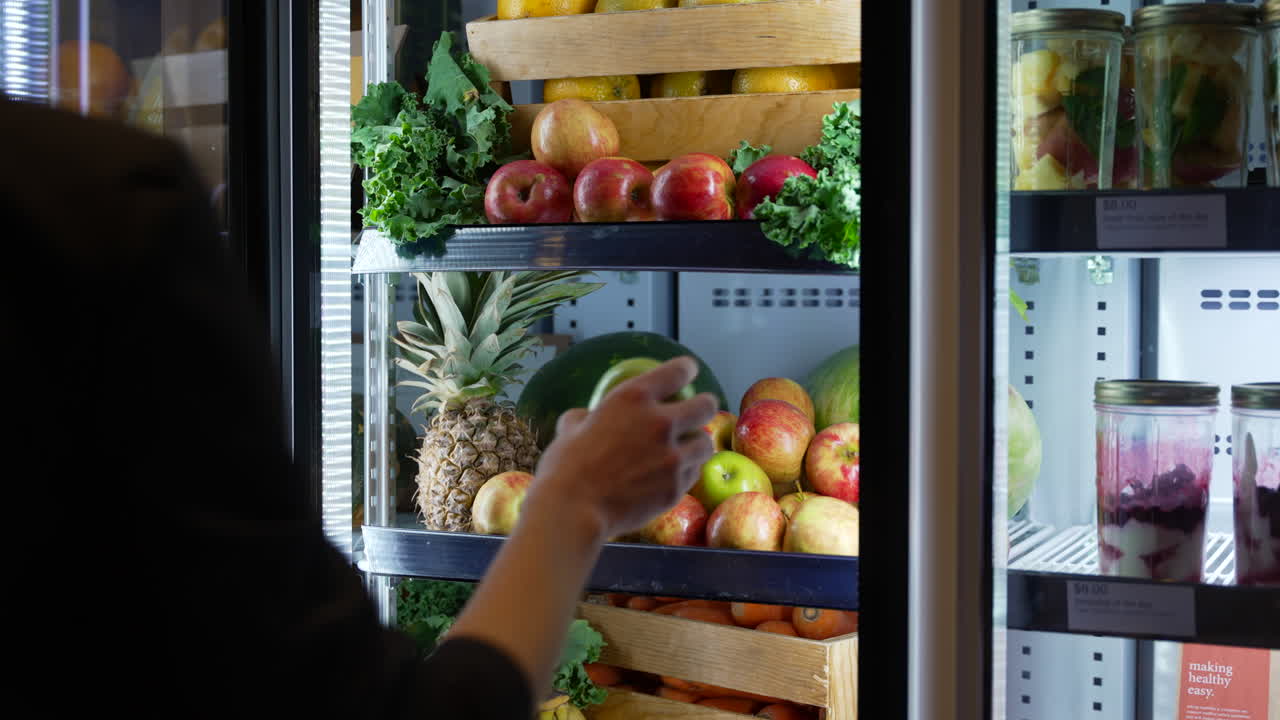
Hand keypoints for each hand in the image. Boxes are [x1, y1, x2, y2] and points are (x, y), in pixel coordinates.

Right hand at [526, 356, 717, 541]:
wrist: (572, 511)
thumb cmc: (565, 466)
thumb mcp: (571, 428)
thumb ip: (589, 417)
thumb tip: (588, 417)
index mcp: (634, 398)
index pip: (678, 371)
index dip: (685, 370)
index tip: (687, 372)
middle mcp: (661, 423)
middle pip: (706, 406)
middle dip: (704, 407)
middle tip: (697, 413)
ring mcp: (673, 458)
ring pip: (705, 444)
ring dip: (695, 444)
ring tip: (684, 450)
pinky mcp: (676, 487)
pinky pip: (692, 474)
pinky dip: (685, 472)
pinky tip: (670, 475)